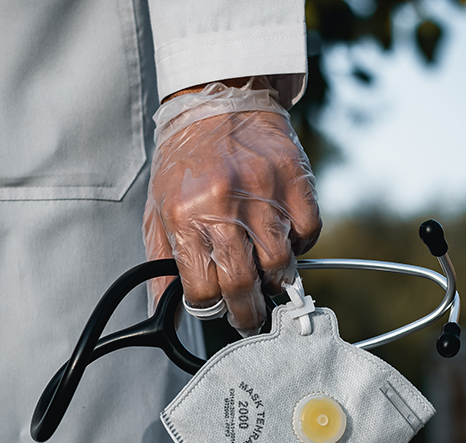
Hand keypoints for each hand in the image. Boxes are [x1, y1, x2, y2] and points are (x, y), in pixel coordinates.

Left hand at [143, 107, 320, 335]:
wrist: (217, 99)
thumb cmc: (185, 162)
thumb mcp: (157, 211)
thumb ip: (160, 265)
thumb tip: (162, 311)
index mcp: (185, 216)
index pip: (203, 290)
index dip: (211, 308)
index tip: (218, 309)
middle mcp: (224, 206)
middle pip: (243, 285)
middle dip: (247, 314)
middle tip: (249, 319)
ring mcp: (264, 193)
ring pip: (280, 266)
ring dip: (275, 281)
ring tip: (267, 278)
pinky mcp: (295, 181)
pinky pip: (307, 234)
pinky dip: (299, 246)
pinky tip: (284, 239)